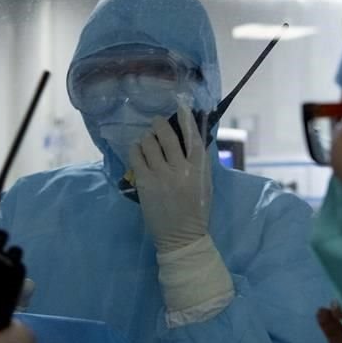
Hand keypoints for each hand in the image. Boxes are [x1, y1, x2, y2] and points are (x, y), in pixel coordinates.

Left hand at [131, 103, 211, 253]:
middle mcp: (181, 169)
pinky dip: (136, 148)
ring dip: (147, 137)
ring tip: (147, 141)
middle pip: (168, 135)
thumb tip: (194, 136)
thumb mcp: (205, 184)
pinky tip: (138, 150)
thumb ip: (200, 161)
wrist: (181, 237)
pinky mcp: (146, 182)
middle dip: (160, 125)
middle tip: (156, 123)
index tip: (180, 105)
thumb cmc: (196, 211)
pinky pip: (137, 156)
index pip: (193, 136)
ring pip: (150, 143)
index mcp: (199, 169)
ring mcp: (161, 175)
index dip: (186, 118)